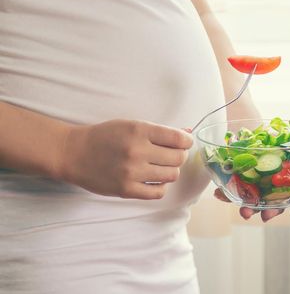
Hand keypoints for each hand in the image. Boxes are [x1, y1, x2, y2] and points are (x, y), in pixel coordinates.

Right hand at [60, 119, 192, 199]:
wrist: (74, 153)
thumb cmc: (105, 136)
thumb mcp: (131, 125)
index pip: (178, 138)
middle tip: (170, 155)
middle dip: (179, 156)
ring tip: (160, 167)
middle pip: (178, 158)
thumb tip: (188, 132)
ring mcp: (132, 172)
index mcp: (139, 131)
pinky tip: (154, 179)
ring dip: (170, 171)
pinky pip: (158, 192)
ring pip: (172, 175)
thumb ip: (160, 131)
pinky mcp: (126, 190)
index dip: (186, 141)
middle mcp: (137, 151)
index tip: (184, 142)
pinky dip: (161, 186)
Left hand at [212, 141, 289, 221]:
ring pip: (253, 205)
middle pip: (275, 208)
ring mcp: (256, 191)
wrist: (257, 134)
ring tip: (244, 212)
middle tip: (265, 215)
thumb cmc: (282, 142)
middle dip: (271, 213)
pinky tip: (218, 193)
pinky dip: (224, 195)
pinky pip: (232, 194)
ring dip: (247, 209)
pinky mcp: (239, 185)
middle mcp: (274, 192)